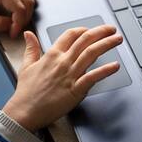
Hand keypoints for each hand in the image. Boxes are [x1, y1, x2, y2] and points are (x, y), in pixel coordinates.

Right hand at [2, 25, 122, 131]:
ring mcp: (70, 75)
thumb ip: (31, 48)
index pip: (71, 35)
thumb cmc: (26, 92)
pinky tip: (115, 65)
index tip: (91, 30)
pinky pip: (93, 77)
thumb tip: (28, 34)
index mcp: (52, 55)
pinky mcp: (75, 89)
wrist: (25, 112)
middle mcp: (63, 62)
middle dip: (101, 32)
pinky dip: (106, 70)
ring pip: (91, 53)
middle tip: (111, 29)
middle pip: (85, 40)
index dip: (83, 30)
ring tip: (117, 39)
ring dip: (107, 44)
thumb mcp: (26, 66)